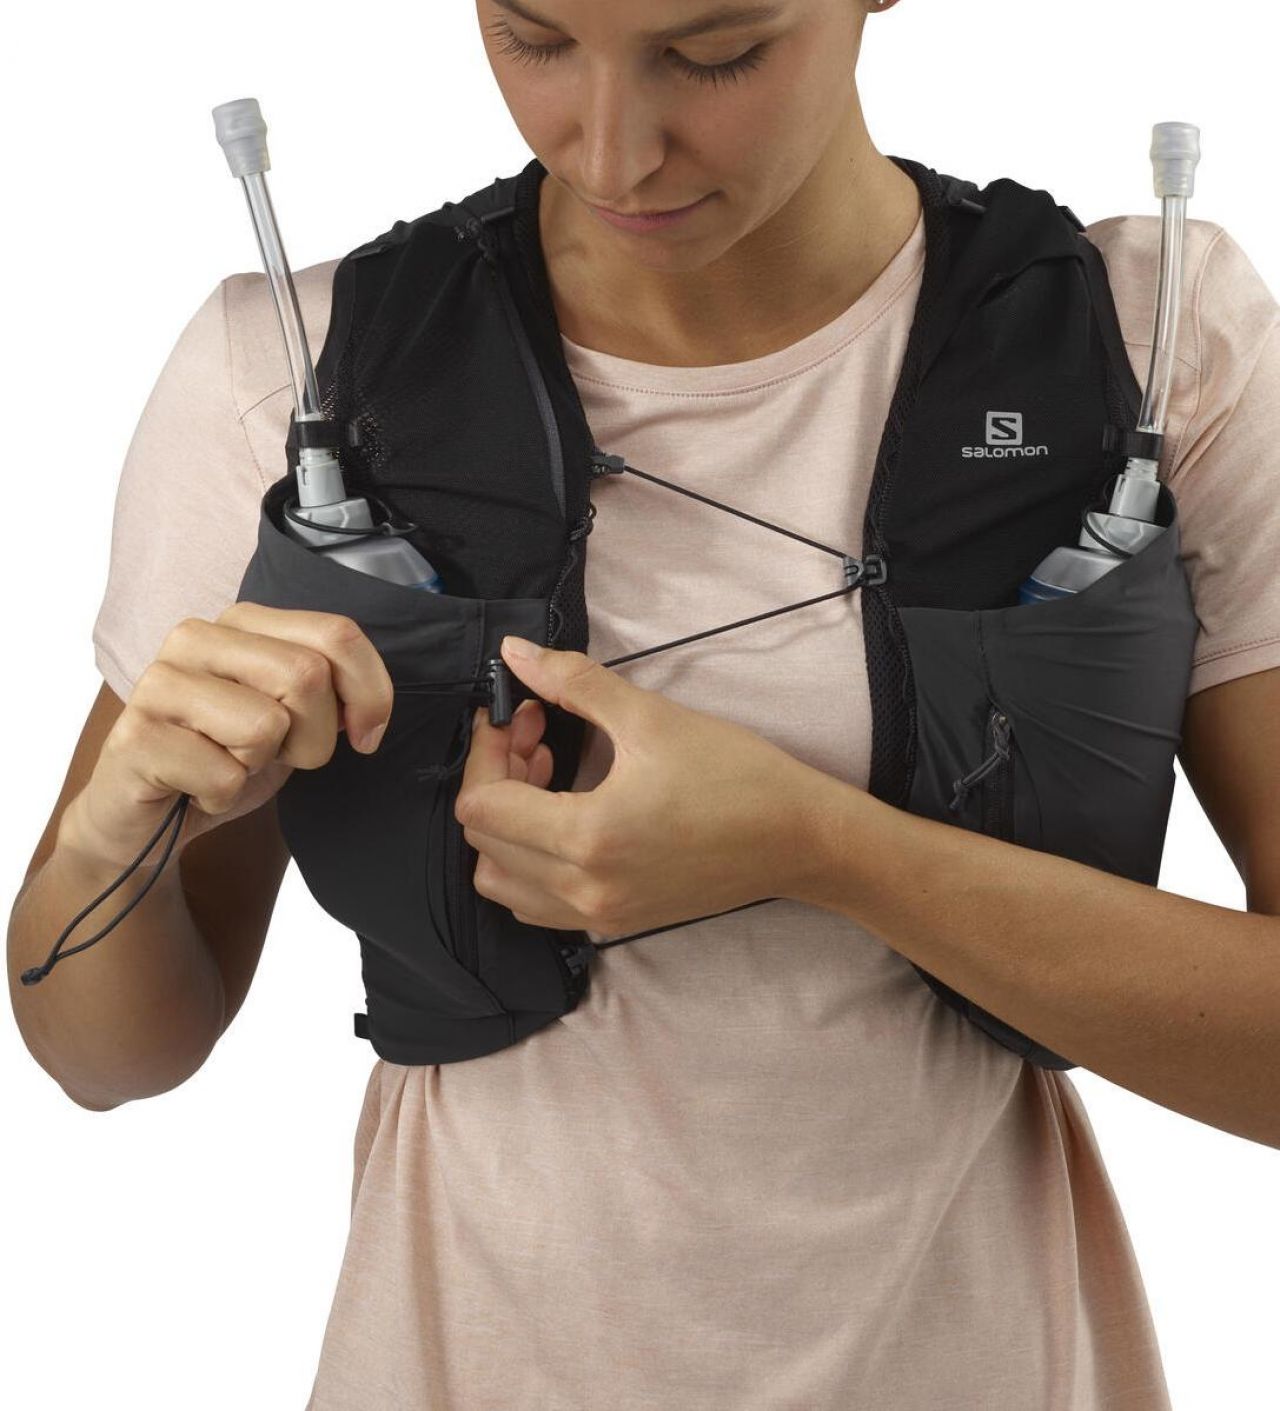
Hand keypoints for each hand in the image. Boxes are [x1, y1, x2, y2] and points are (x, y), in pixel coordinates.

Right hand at [64, 604, 393, 870]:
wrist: (146, 819)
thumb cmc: (226, 759)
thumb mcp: (294, 719)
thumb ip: (330, 691)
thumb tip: (367, 708)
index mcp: (241, 621)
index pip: (338, 634)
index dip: (370, 693)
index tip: (363, 734)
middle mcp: (195, 637)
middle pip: (306, 676)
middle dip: (313, 739)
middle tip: (277, 756)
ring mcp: (159, 684)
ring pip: (266, 725)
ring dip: (260, 767)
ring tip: (228, 765)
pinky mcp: (133, 738)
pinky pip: (223, 777)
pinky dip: (222, 798)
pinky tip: (194, 789)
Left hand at [454, 635, 826, 935]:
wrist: (798, 839)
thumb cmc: (735, 775)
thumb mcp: (651, 717)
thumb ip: (574, 683)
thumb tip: (516, 655)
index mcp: (587, 838)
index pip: (483, 805)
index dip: (486, 751)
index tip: (515, 714)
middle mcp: (583, 889)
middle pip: (484, 843)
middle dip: (496, 779)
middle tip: (538, 734)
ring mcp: (598, 914)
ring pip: (502, 882)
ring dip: (506, 828)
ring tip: (547, 777)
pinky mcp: (615, 922)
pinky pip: (537, 903)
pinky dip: (529, 862)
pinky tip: (565, 817)